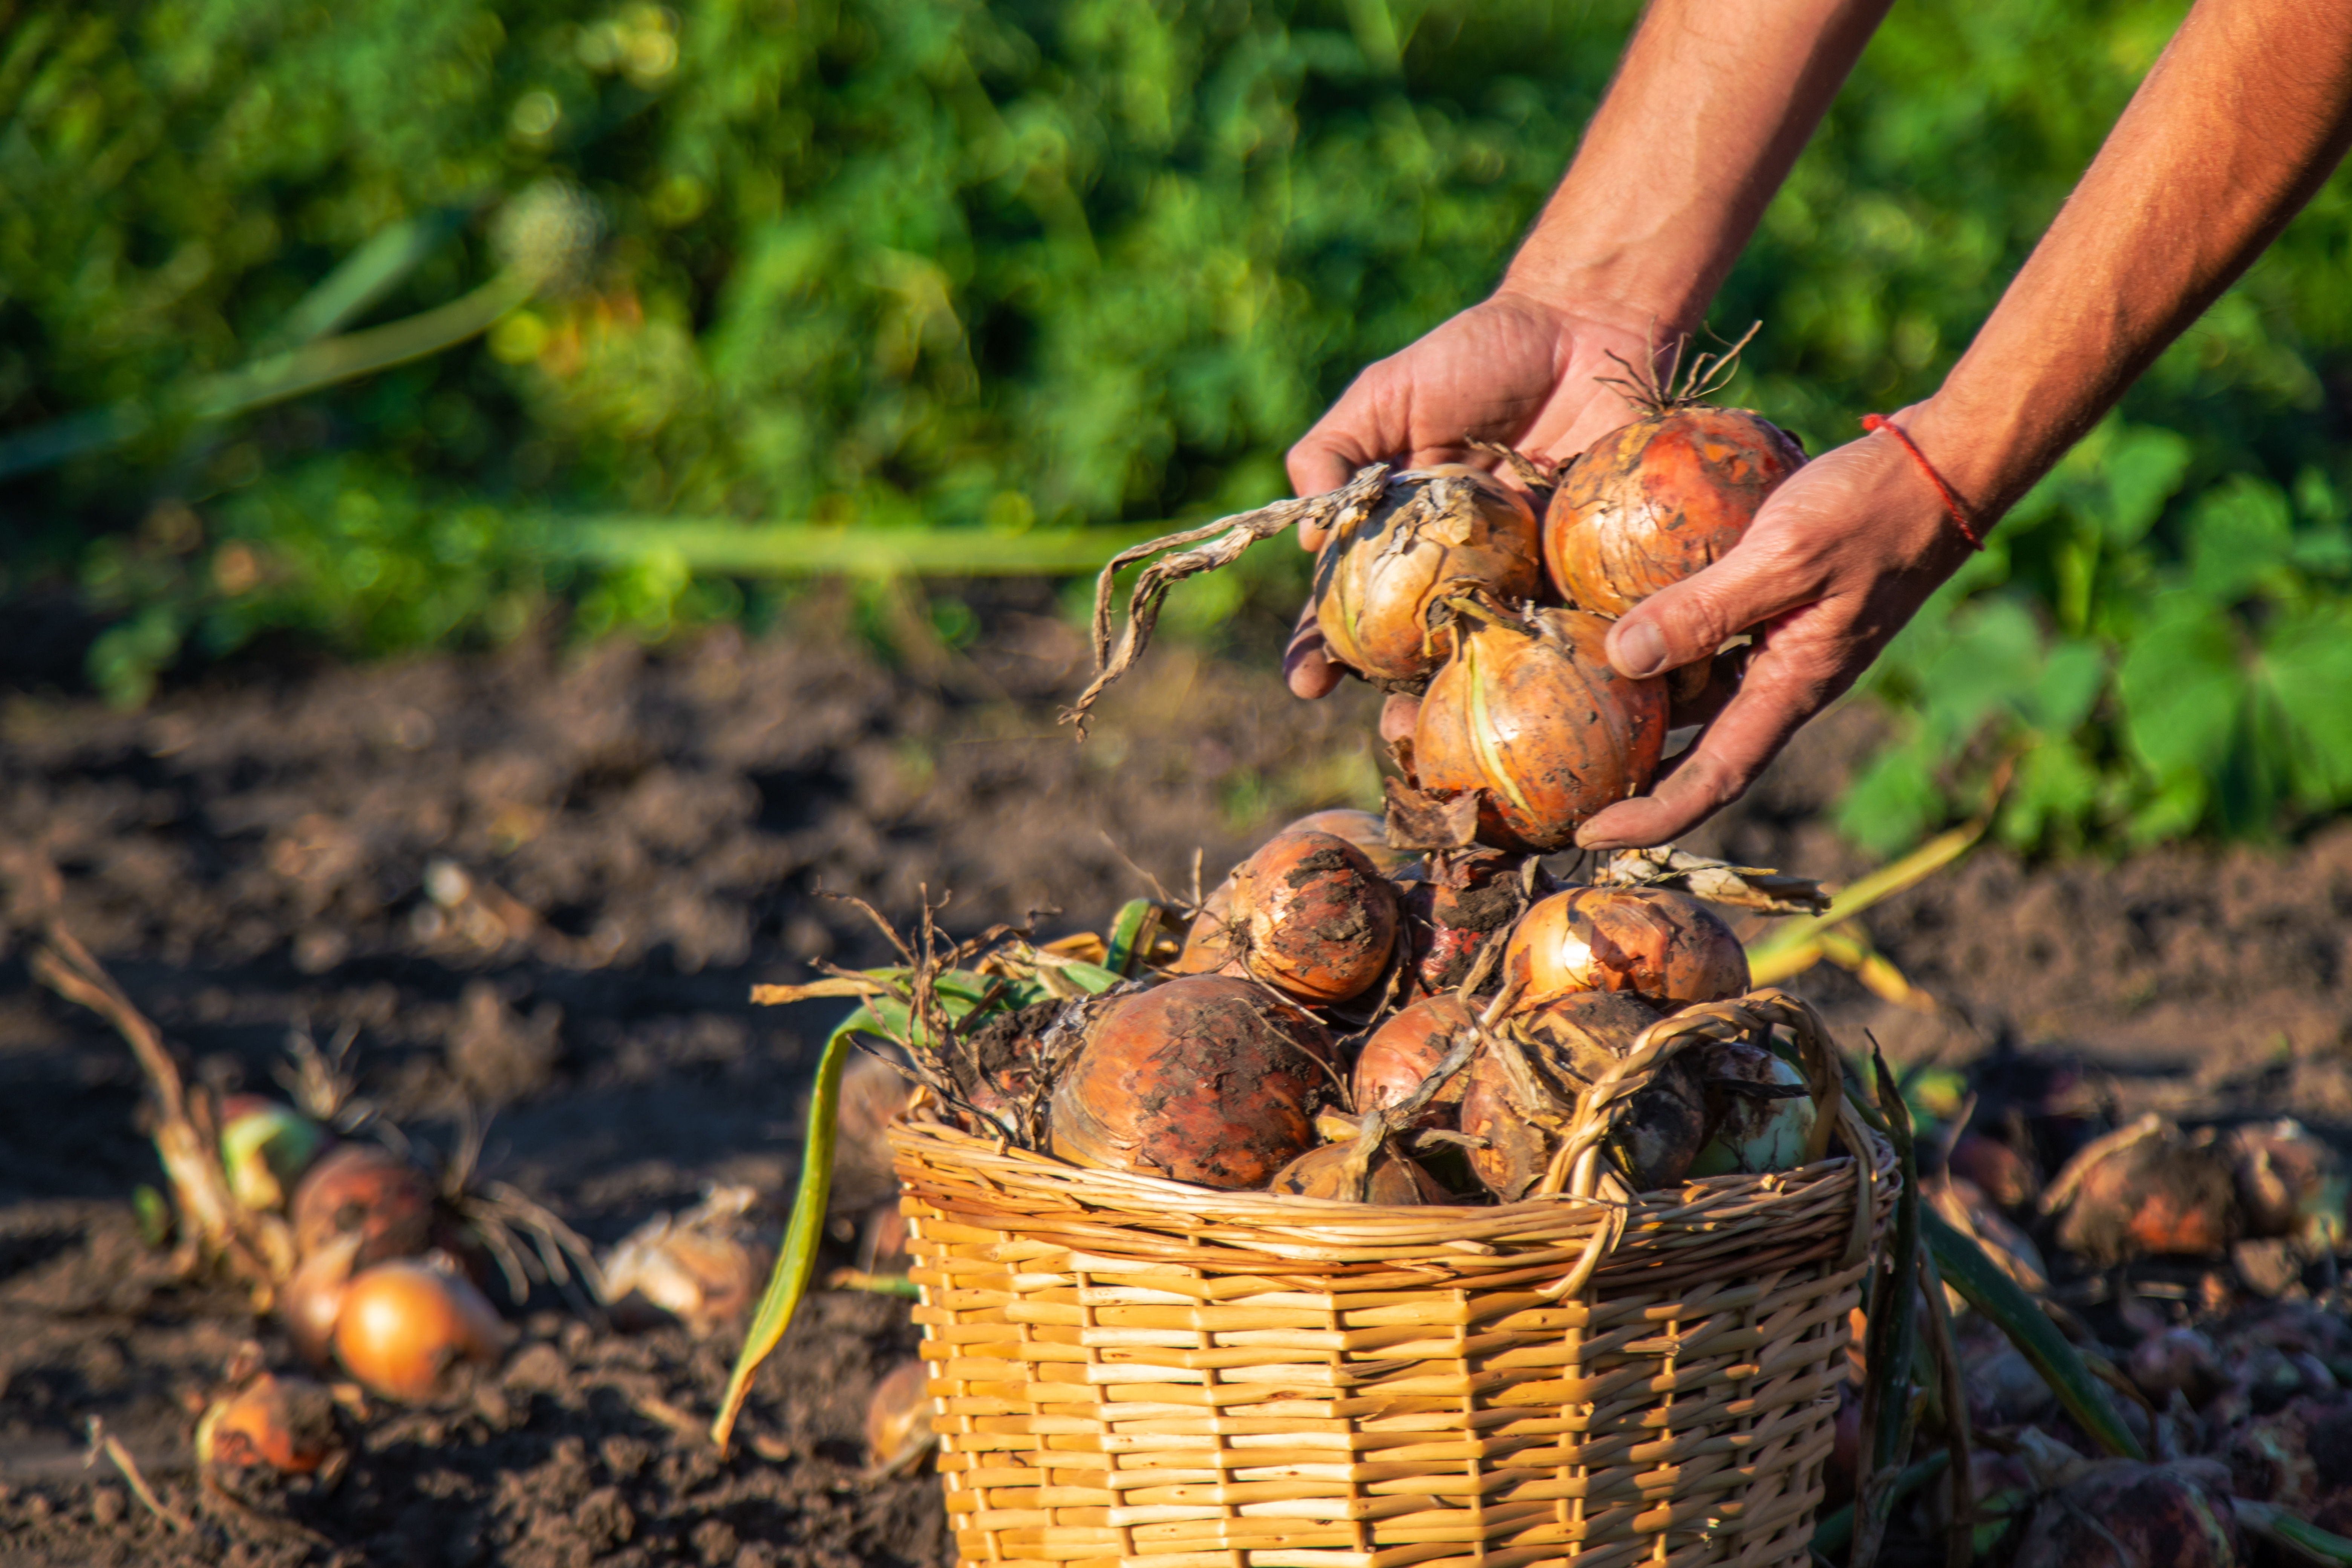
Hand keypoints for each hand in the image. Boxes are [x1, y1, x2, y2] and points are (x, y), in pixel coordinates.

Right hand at [1282, 292, 1672, 699]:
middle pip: (1419, 652)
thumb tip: (1308, 530)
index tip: (1306, 682)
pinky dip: (1565, 662)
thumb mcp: (1387, 390)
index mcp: (1403, 539)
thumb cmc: (1480, 352)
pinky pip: (1575, 627)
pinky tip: (1555, 696)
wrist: (1589, 325)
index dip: (1323, 647)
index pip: (1351, 605)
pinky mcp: (1591, 571)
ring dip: (1476, 700)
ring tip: (1464, 734)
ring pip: (1494, 656)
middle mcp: (1460, 572)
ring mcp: (1526, 578)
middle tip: (1395, 732)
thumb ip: (1335, 449)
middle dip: (1397, 698)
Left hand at [1573, 413, 1977, 848]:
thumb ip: (1707, 609)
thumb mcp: (1787, 554)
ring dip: (1645, 704)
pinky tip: (1621, 621)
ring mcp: (1785, 644)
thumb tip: (1623, 657)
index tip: (1589, 834)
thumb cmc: (1874, 508)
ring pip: (1701, 693)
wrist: (1943, 467)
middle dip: (1637, 772)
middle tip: (1565, 780)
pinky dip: (1666, 641)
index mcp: (1794, 686)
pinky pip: (1711, 639)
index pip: (1715, 779)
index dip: (1653, 816)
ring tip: (1575, 704)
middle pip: (1701, 748)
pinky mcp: (1781, 606)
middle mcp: (1786, 678)